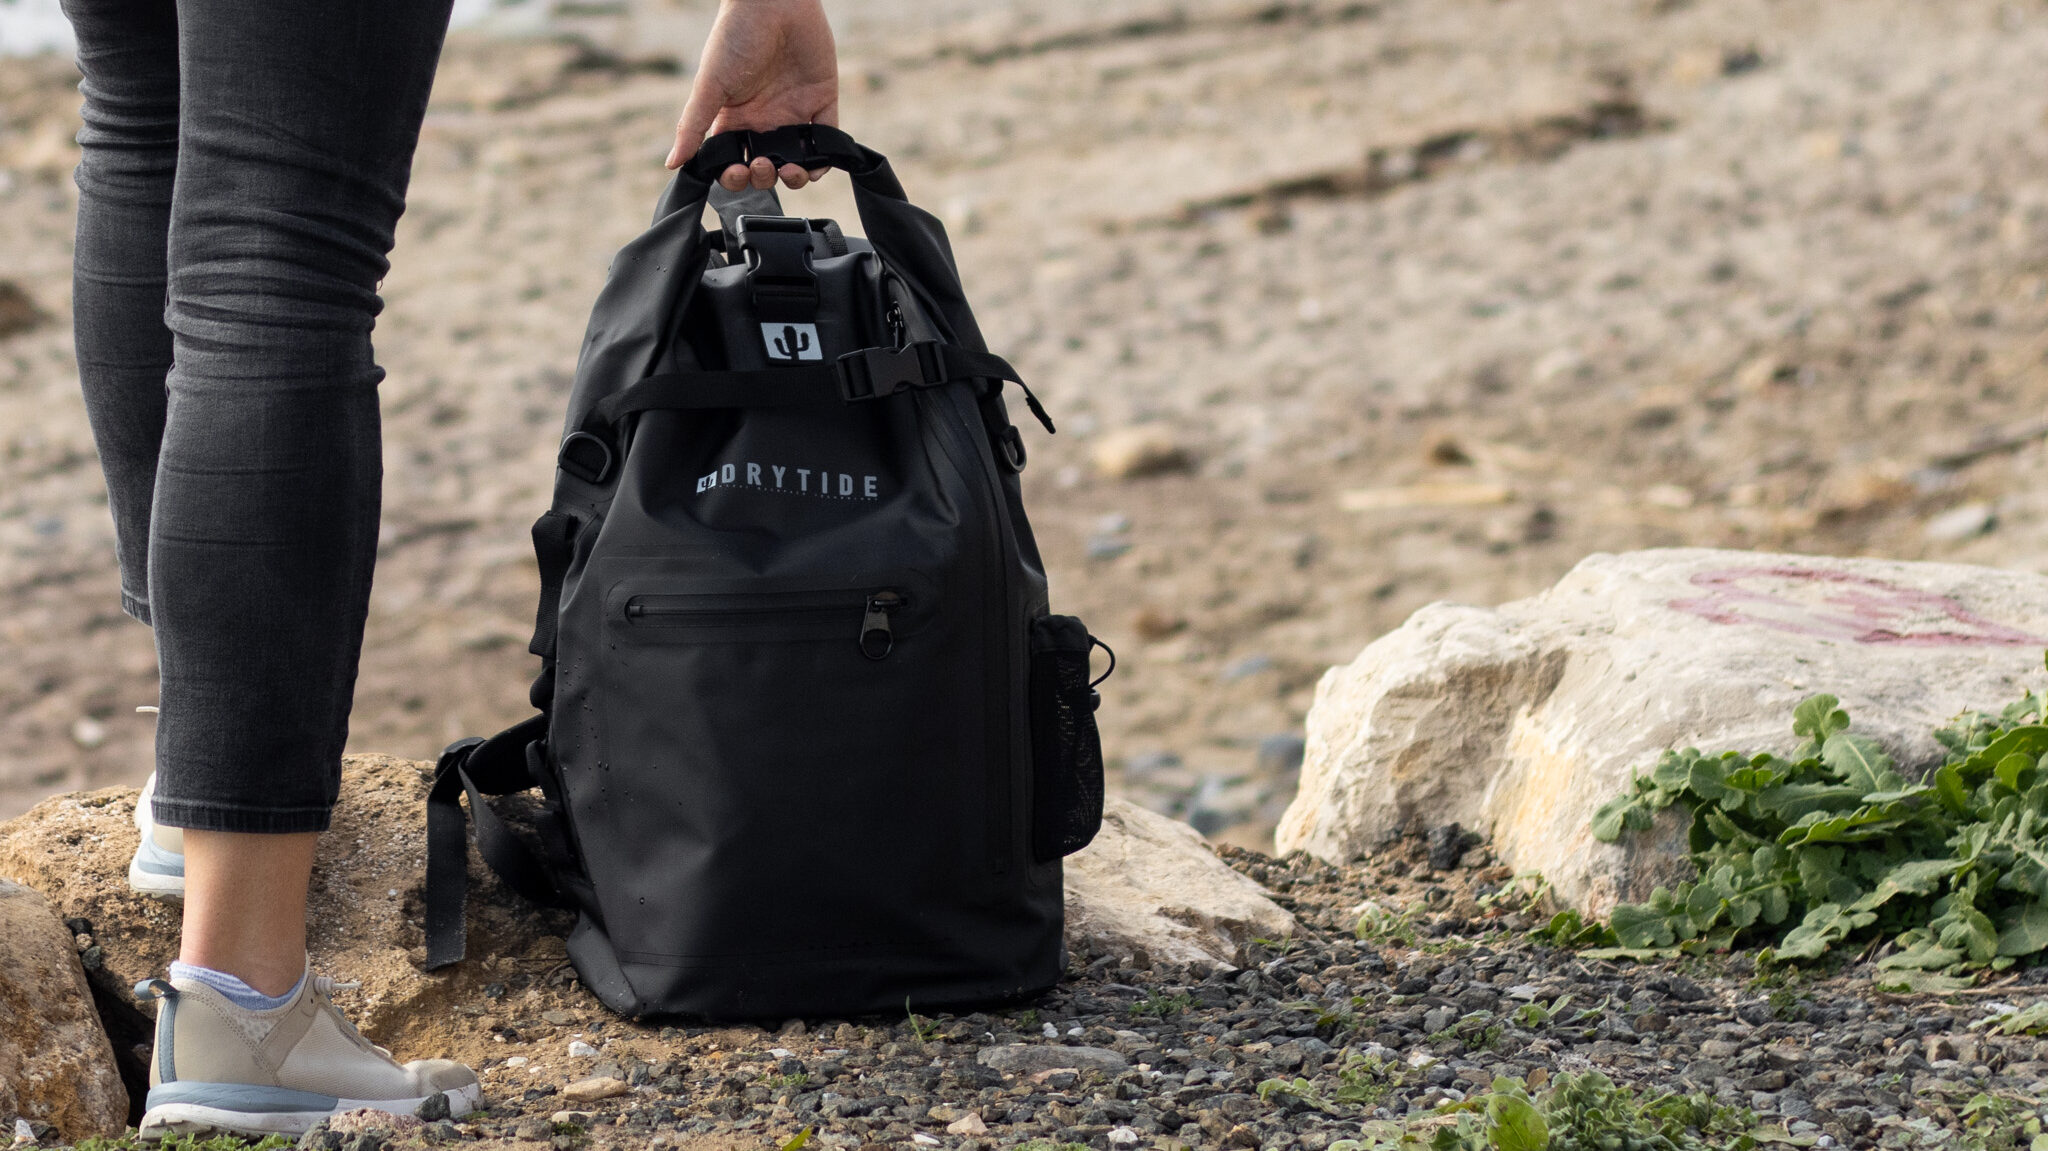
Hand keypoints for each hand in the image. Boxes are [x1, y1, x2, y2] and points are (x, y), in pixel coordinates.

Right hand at [666, 0, 839, 190]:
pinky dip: (823, 160)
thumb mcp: (709, 84)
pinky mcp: (822, 103)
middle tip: (761, 165)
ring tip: (789, 170)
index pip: (734, 161)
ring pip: (798, 162)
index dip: (735, 177)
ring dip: (794, 177)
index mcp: (735, 119)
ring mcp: (794, 114)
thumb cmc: (734, 37)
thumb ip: (693, 125)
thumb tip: (672, 163)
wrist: (774, 3)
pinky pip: (827, 141)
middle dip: (763, 178)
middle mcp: (765, 121)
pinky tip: (812, 162)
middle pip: (766, 167)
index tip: (737, 172)